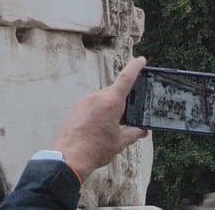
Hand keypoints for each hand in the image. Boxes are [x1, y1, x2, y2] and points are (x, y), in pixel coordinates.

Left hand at [53, 56, 148, 180]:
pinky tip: (101, 127)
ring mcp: (86, 100)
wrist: (70, 155)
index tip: (141, 59)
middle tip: (131, 114)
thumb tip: (144, 130)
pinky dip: (101, 111)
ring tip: (113, 126)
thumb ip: (134, 133)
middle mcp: (97, 96)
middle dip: (124, 100)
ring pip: (104, 98)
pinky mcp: (78, 106)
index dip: (135, 67)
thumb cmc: (96, 148)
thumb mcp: (120, 142)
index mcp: (111, 102)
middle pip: (116, 92)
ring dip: (111, 107)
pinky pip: (94, 104)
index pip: (126, 78)